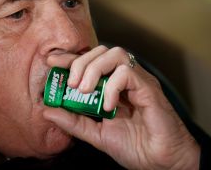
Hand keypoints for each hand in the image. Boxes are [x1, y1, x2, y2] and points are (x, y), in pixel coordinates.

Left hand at [43, 45, 199, 169]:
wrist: (162, 162)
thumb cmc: (136, 147)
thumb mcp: (96, 135)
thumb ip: (73, 122)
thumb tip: (47, 110)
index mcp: (113, 86)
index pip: (90, 62)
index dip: (70, 58)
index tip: (52, 62)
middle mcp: (126, 79)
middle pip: (101, 51)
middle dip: (80, 63)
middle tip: (71, 85)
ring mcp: (139, 82)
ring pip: (115, 54)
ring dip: (94, 69)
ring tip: (85, 91)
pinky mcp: (149, 89)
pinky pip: (128, 73)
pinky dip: (112, 86)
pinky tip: (108, 106)